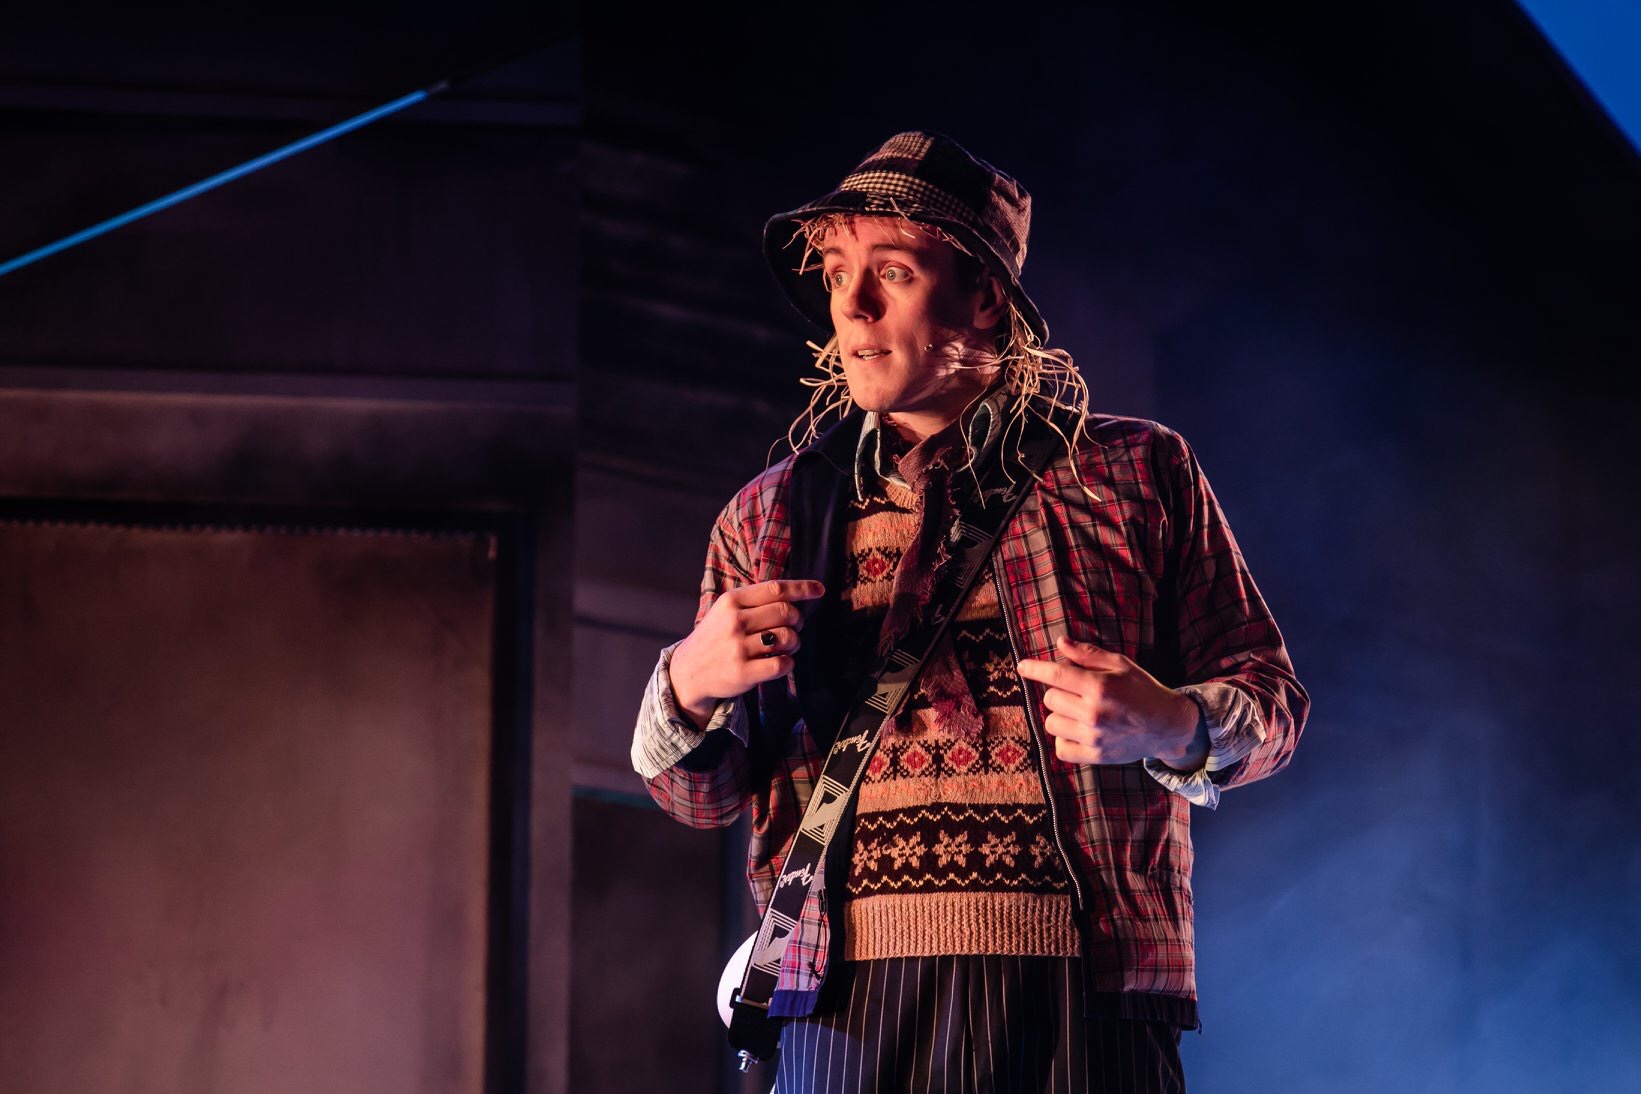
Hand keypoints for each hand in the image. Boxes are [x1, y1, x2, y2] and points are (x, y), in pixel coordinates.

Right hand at [668, 579, 826, 728]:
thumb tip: (796, 594)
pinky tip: (780, 662)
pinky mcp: (743, 673)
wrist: (688, 671)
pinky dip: (788, 663)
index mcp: (731, 601)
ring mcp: (738, 648)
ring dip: (794, 643)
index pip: (775, 589)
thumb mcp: (725, 611)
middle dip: (798, 620)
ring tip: (786, 647)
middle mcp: (734, 621)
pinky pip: (782, 664)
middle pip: (786, 612)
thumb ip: (755, 601)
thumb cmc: (715, 637)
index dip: (802, 588)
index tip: (819, 590)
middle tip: (794, 627)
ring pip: (787, 638)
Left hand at [1016, 636, 1205, 768]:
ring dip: (1061, 715)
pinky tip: (1079, 731)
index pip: (1055, 675)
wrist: (1167, 726)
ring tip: (1080, 712)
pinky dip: (1064, 739)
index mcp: (1099, 686)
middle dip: (1060, 691)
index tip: (1022, 666)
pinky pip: (1060, 748)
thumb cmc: (1142, 690)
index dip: (1034, 669)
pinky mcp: (1095, 755)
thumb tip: (1060, 643)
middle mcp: (1094, 712)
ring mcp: (1093, 737)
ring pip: (1051, 722)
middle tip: (1079, 691)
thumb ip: (1088, 655)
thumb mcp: (1120, 665)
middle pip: (1050, 698)